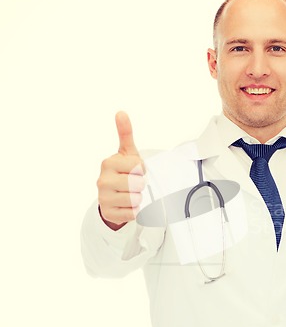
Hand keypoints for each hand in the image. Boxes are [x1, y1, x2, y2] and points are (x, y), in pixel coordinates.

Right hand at [97, 111, 144, 229]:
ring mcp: (103, 198)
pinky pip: (132, 213)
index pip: (138, 166)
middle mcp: (102, 180)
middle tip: (134, 183)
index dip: (142, 169)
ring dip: (139, 198)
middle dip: (141, 184)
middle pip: (137, 184)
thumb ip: (125, 133)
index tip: (136, 170)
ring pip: (136, 199)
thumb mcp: (126, 153)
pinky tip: (128, 205)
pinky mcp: (109, 213)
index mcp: (108, 163)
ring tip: (131, 194)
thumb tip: (121, 113)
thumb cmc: (123, 171)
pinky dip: (135, 210)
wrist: (113, 195)